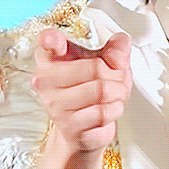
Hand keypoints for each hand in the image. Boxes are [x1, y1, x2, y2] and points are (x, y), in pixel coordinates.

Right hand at [32, 28, 131, 153]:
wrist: (84, 130)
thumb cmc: (90, 91)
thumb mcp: (104, 64)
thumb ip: (115, 50)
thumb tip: (121, 42)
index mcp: (51, 58)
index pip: (47, 42)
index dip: (50, 39)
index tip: (52, 40)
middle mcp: (46, 80)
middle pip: (95, 68)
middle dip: (117, 74)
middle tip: (118, 78)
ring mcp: (55, 104)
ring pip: (102, 90)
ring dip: (119, 92)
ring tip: (116, 93)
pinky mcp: (68, 125)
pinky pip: (103, 112)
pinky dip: (116, 109)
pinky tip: (110, 107)